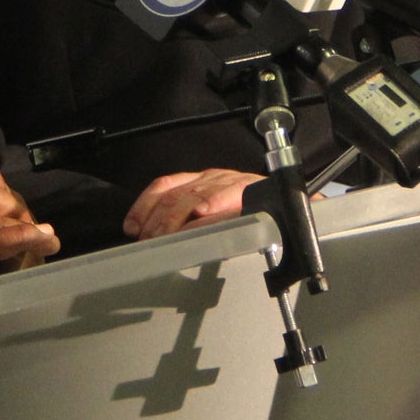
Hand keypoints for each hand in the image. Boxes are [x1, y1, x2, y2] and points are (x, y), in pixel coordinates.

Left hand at [123, 169, 262, 240]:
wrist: (287, 204)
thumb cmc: (250, 212)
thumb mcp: (214, 212)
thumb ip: (187, 221)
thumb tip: (153, 238)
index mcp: (199, 181)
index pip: (163, 187)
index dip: (143, 206)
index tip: (132, 227)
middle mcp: (210, 179)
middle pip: (174, 195)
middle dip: (157, 219)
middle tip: (149, 241)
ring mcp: (229, 183)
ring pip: (193, 196)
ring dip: (175, 219)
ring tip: (165, 237)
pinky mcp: (248, 190)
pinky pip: (225, 197)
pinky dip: (211, 205)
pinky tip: (202, 216)